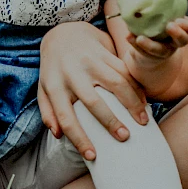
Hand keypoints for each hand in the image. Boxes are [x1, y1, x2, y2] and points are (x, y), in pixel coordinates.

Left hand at [38, 22, 148, 160]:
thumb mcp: (43, 88)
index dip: (79, 139)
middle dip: (110, 121)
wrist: (62, 32)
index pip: (66, 117)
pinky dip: (136, 86)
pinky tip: (144, 100)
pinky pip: (124, 69)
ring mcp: (89, 60)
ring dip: (131, 103)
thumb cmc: (53, 68)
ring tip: (143, 121)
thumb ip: (47, 112)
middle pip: (93, 101)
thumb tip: (57, 135)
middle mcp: (72, 73)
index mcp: (55, 86)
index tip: (92, 156)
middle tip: (125, 138)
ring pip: (115, 82)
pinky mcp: (104, 51)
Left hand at [122, 16, 187, 80]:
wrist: (150, 55)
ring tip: (140, 38)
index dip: (186, 25)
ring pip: (159, 50)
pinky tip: (129, 37)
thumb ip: (158, 11)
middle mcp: (173, 43)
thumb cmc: (158, 29)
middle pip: (181, 40)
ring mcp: (162, 51)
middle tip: (170, 26)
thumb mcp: (163, 20)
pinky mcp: (148, 56)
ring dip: (150, 44)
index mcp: (180, 30)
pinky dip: (134, 43)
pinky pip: (142, 52)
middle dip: (178, 34)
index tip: (179, 20)